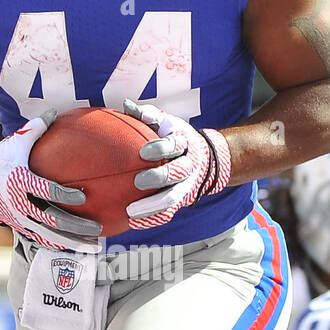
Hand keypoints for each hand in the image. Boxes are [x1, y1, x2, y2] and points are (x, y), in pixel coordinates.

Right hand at [0, 112, 101, 252]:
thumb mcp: (14, 142)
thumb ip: (36, 128)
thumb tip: (56, 110)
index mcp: (21, 181)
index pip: (46, 190)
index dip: (64, 195)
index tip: (83, 196)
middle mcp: (20, 203)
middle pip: (52, 220)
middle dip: (76, 226)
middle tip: (98, 229)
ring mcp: (19, 218)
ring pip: (49, 236)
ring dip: (73, 242)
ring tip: (95, 247)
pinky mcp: (18, 227)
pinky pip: (42, 239)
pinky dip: (60, 244)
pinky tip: (78, 247)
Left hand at [122, 99, 230, 229]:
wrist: (204, 160)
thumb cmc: (174, 137)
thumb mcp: (165, 123)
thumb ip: (146, 115)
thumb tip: (126, 105)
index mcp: (184, 143)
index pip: (174, 145)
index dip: (160, 148)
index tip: (143, 152)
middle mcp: (188, 165)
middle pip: (176, 173)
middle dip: (158, 178)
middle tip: (138, 181)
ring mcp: (186, 186)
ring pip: (172, 199)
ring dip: (152, 206)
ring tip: (131, 213)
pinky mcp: (181, 201)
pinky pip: (167, 213)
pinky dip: (151, 219)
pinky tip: (132, 223)